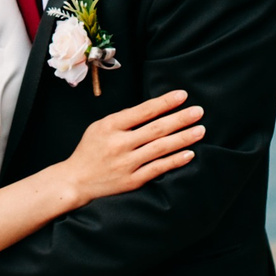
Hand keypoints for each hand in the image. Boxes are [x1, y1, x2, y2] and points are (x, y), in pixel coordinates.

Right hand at [59, 89, 203, 207]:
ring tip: (200, 130)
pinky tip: (189, 153)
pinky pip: (158, 168)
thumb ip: (123, 119)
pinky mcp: (132, 181)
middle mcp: (120, 144)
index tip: (182, 95)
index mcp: (110, 126)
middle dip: (180, 119)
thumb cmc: (89, 150)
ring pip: (161, 148)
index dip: (164, 102)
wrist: (75, 181)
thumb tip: (149, 110)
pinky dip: (175, 161)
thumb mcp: (99, 127)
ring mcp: (127, 164)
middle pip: (156, 129)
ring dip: (183, 138)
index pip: (143, 111)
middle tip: (198, 111)